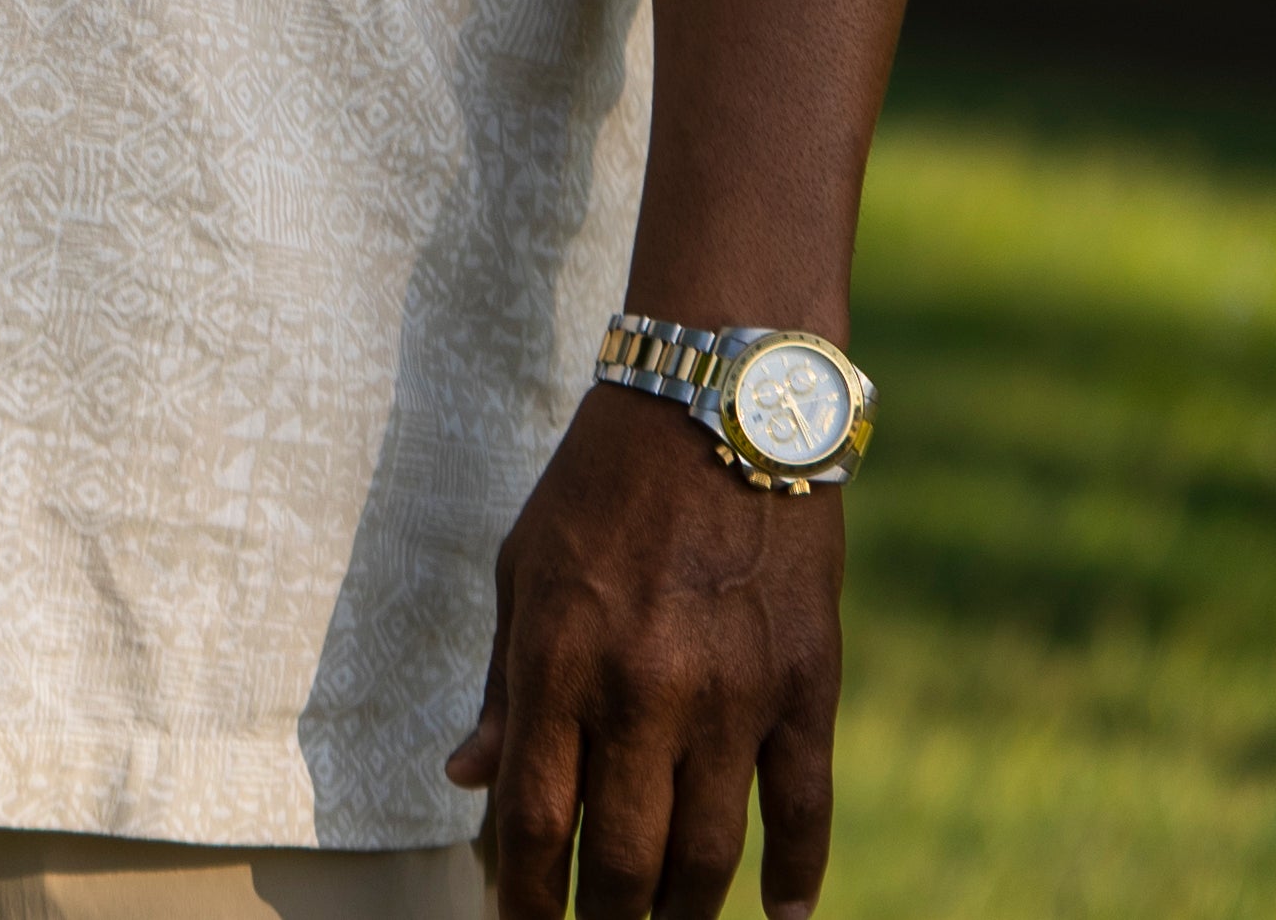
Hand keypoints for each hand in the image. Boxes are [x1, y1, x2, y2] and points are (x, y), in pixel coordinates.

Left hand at [446, 388, 840, 919]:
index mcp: (560, 660)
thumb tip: (467, 780)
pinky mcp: (807, 685)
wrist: (717, 407)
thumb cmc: (599, 487)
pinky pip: (805, 805)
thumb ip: (504, 684)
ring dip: (687, 913)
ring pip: (710, 852)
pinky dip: (798, 872)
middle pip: (624, 856)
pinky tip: (783, 915)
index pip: (537, 820)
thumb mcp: (523, 570)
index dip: (525, 895)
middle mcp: (644, 691)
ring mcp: (733, 695)